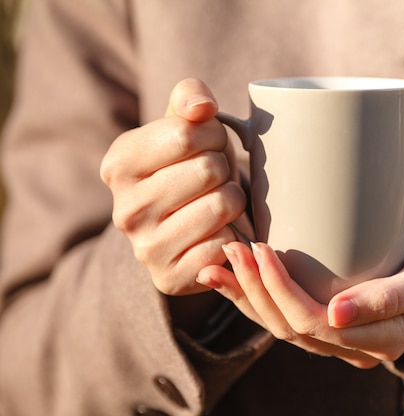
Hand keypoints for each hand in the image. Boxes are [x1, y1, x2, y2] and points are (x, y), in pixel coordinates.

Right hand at [101, 78, 246, 294]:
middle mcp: (124, 209)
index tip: (208, 145)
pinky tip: (219, 232)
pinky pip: (227, 244)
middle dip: (225, 168)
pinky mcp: (171, 278)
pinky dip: (235, 235)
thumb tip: (200, 108)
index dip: (213, 135)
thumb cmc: (189, 167)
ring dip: (234, 199)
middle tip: (216, 177)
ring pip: (223, 205)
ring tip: (220, 201)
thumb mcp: (184, 126)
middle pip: (209, 170)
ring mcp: (145, 249)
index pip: (188, 134)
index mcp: (118, 164)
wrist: (186, 227)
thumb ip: (189, 98)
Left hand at [197, 229, 403, 367]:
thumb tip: (335, 316)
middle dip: (254, 289)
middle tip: (233, 248)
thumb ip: (389, 300)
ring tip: (219, 262)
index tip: (260, 250)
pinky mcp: (336, 316)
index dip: (279, 291)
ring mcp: (343, 333)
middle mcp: (354, 343)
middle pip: (287, 326)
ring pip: (281, 324)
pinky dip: (259, 295)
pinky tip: (236, 275)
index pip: (311, 324)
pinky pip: (289, 312)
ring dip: (247, 295)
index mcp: (377, 340)